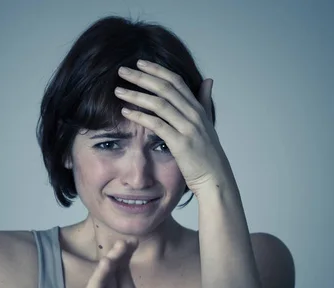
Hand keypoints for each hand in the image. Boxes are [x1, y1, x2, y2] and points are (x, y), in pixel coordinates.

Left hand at [114, 61, 234, 194]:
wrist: (215, 178)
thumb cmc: (207, 154)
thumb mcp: (208, 124)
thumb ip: (204, 102)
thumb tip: (208, 80)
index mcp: (198, 108)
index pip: (176, 81)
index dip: (157, 70)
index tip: (139, 63)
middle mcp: (194, 114)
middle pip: (165, 88)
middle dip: (142, 77)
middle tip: (122, 71)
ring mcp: (188, 128)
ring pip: (159, 103)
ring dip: (136, 95)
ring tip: (118, 91)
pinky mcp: (181, 143)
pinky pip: (157, 124)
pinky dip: (140, 116)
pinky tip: (125, 113)